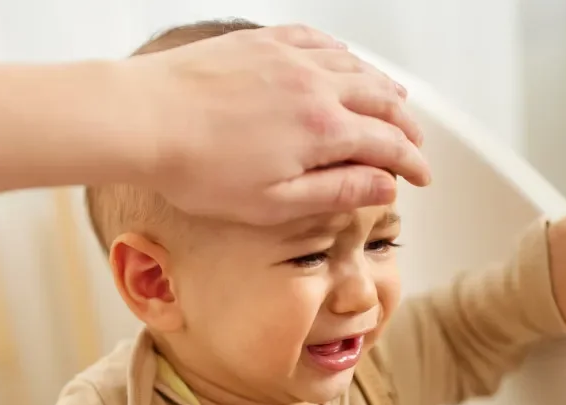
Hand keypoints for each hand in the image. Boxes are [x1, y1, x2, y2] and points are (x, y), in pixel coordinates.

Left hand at [123, 24, 431, 224]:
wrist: (144, 118)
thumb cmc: (198, 170)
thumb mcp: (272, 202)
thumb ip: (335, 192)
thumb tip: (385, 188)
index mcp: (323, 131)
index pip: (389, 144)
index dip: (413, 164)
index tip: (421, 178)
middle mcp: (317, 86)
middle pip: (383, 101)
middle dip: (407, 126)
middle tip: (415, 145)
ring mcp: (290, 58)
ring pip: (356, 67)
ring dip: (383, 88)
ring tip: (395, 102)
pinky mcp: (262, 42)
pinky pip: (319, 41)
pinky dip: (343, 54)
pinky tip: (344, 62)